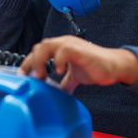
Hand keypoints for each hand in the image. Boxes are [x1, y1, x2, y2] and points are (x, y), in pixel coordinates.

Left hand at [18, 36, 137, 92]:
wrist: (114, 67)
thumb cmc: (95, 67)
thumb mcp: (75, 76)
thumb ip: (65, 82)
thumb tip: (56, 94)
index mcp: (60, 47)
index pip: (38, 51)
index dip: (28, 62)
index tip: (23, 76)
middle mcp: (64, 43)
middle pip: (39, 47)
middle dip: (31, 62)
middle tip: (31, 77)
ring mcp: (71, 45)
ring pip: (47, 45)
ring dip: (40, 61)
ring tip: (41, 75)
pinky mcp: (80, 50)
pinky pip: (64, 50)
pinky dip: (58, 60)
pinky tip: (59, 71)